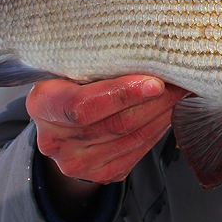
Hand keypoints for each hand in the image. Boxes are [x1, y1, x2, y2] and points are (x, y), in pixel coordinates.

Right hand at [27, 75, 185, 186]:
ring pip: (131, 138)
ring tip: (179, 92)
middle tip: (179, 80)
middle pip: (115, 124)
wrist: (62, 120)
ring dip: (162, 114)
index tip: (155, 82)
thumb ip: (100, 61)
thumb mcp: (72, 66)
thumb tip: (148, 48)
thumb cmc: (71, 82)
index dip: (121, 95)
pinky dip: (157, 129)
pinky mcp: (100, 173)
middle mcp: (54, 140)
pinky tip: (166, 111)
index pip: (81, 106)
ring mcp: (76, 163)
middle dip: (155, 101)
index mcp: (42, 105)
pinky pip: (137, 151)